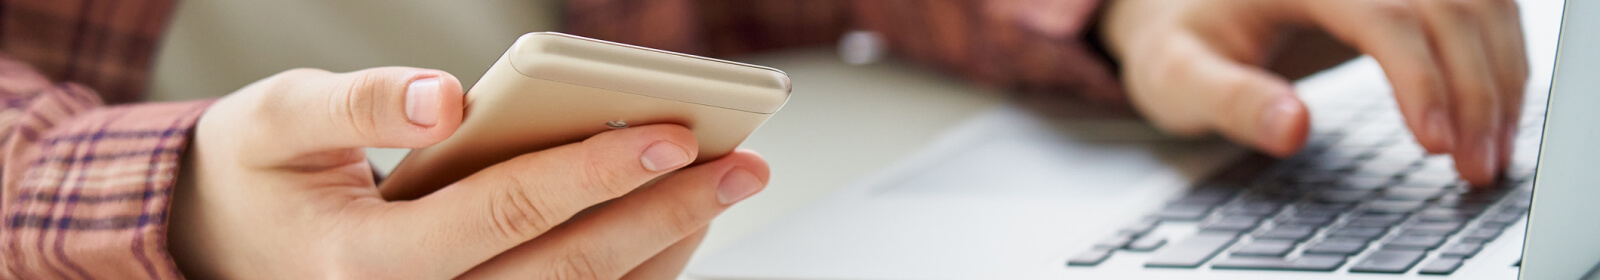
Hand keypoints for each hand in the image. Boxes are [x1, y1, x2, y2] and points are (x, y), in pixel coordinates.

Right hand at [168, 67, 769, 278]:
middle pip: (567, 271)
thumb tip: (445, 94)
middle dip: (663, 215)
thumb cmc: (258, 174)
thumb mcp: (276, 119)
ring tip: (725, 186)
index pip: (505, 214)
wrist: (219, 250)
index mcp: (367, 263)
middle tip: (742, 164)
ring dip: (662, 249)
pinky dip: (630, 273)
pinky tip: (673, 224)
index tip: (673, 133)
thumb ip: (358, 103)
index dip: (595, 174)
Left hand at [1100, 0, 1527, 184]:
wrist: (1181, 12)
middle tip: (1474, 166)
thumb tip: (1291, 128)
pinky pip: (1476, 8)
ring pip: (1477, 5)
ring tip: (1489, 153)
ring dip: (1499, 77)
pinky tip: (1495, 114)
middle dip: (1475, 89)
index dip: (1420, 77)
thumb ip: (1230, 101)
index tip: (1434, 143)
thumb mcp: (1179, 76)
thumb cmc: (1180, 44)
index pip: (1384, 14)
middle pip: (1447, 7)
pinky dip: (1499, 59)